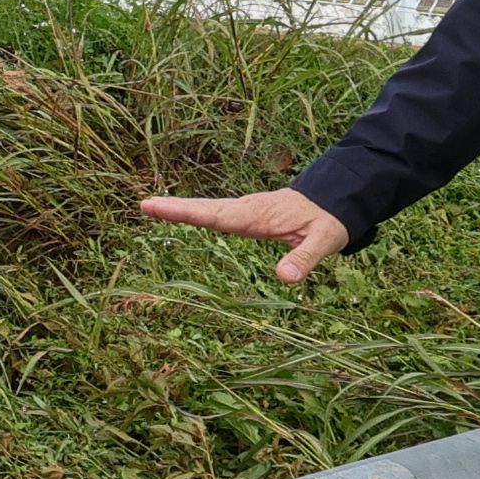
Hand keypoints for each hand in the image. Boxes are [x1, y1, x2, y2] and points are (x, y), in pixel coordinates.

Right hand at [140, 186, 355, 285]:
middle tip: (143, 204)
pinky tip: (180, 214)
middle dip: (174, 207)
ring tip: (150, 207)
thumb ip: (305, 259)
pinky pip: (216, 213)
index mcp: (259, 215)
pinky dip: (195, 212)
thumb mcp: (325, 240)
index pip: (218, 215)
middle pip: (206, 208)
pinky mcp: (247, 214)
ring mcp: (245, 210)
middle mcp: (247, 209)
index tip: (158, 207)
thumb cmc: (329, 220)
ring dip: (180, 208)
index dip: (187, 212)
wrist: (336, 199)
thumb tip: (285, 279)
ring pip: (208, 209)